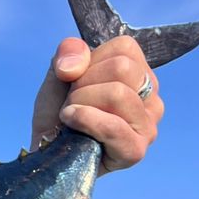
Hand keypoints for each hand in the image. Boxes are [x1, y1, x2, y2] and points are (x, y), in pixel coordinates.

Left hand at [30, 35, 163, 173]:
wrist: (46, 150)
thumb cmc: (58, 112)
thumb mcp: (59, 72)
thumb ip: (69, 53)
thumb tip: (74, 66)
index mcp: (141, 75)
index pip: (125, 47)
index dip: (91, 62)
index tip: (77, 83)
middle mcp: (152, 99)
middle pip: (122, 68)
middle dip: (84, 84)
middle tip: (73, 103)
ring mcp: (148, 126)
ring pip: (117, 94)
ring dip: (81, 104)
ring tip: (71, 117)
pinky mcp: (135, 150)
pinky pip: (114, 126)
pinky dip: (86, 120)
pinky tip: (71, 124)